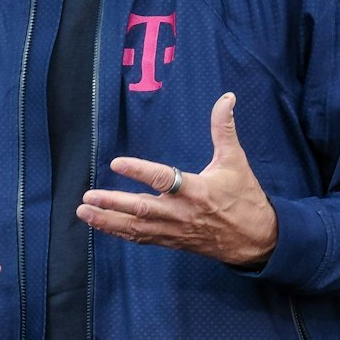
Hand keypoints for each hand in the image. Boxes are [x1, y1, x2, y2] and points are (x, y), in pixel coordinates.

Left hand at [76, 92, 277, 266]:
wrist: (256, 240)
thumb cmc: (244, 197)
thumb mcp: (235, 161)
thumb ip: (224, 129)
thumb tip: (227, 98)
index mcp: (197, 190)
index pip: (163, 179)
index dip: (139, 171)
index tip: (116, 163)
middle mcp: (181, 212)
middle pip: (142, 208)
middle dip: (112, 203)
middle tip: (88, 196)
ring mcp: (174, 229)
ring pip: (136, 227)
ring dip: (107, 221)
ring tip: (83, 211)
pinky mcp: (171, 241)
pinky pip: (141, 238)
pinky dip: (119, 232)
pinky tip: (100, 224)